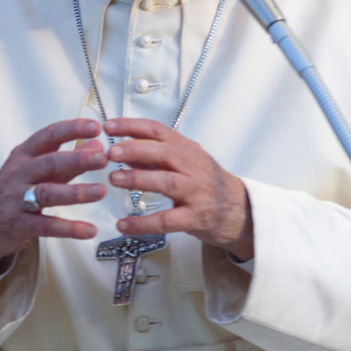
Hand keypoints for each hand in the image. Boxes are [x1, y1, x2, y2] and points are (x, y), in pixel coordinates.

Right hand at [0, 119, 108, 273]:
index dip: (72, 130)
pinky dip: (68, 228)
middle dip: (76, 159)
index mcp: (24, 155)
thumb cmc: (14, 192)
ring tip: (100, 191)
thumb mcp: (37, 171)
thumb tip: (97, 144)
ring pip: (46, 193)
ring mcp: (16, 199)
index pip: (48, 136)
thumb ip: (68, 160)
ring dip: (75, 192)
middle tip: (102, 159)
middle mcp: (18, 174)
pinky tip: (89, 230)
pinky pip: (46, 226)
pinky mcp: (19, 224)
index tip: (96, 127)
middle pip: (48, 163)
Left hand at [105, 118, 253, 259]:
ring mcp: (196, 193)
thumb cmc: (206, 184)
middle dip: (135, 150)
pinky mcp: (196, 218)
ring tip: (114, 179)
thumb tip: (121, 150)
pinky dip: (143, 224)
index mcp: (187, 150)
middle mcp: (193, 168)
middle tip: (111, 152)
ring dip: (138, 179)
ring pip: (167, 182)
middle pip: (164, 153)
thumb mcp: (184, 163)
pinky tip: (123, 224)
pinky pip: (166, 220)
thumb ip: (154, 157)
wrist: (240, 211)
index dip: (133, 126)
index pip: (158, 131)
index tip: (109, 126)